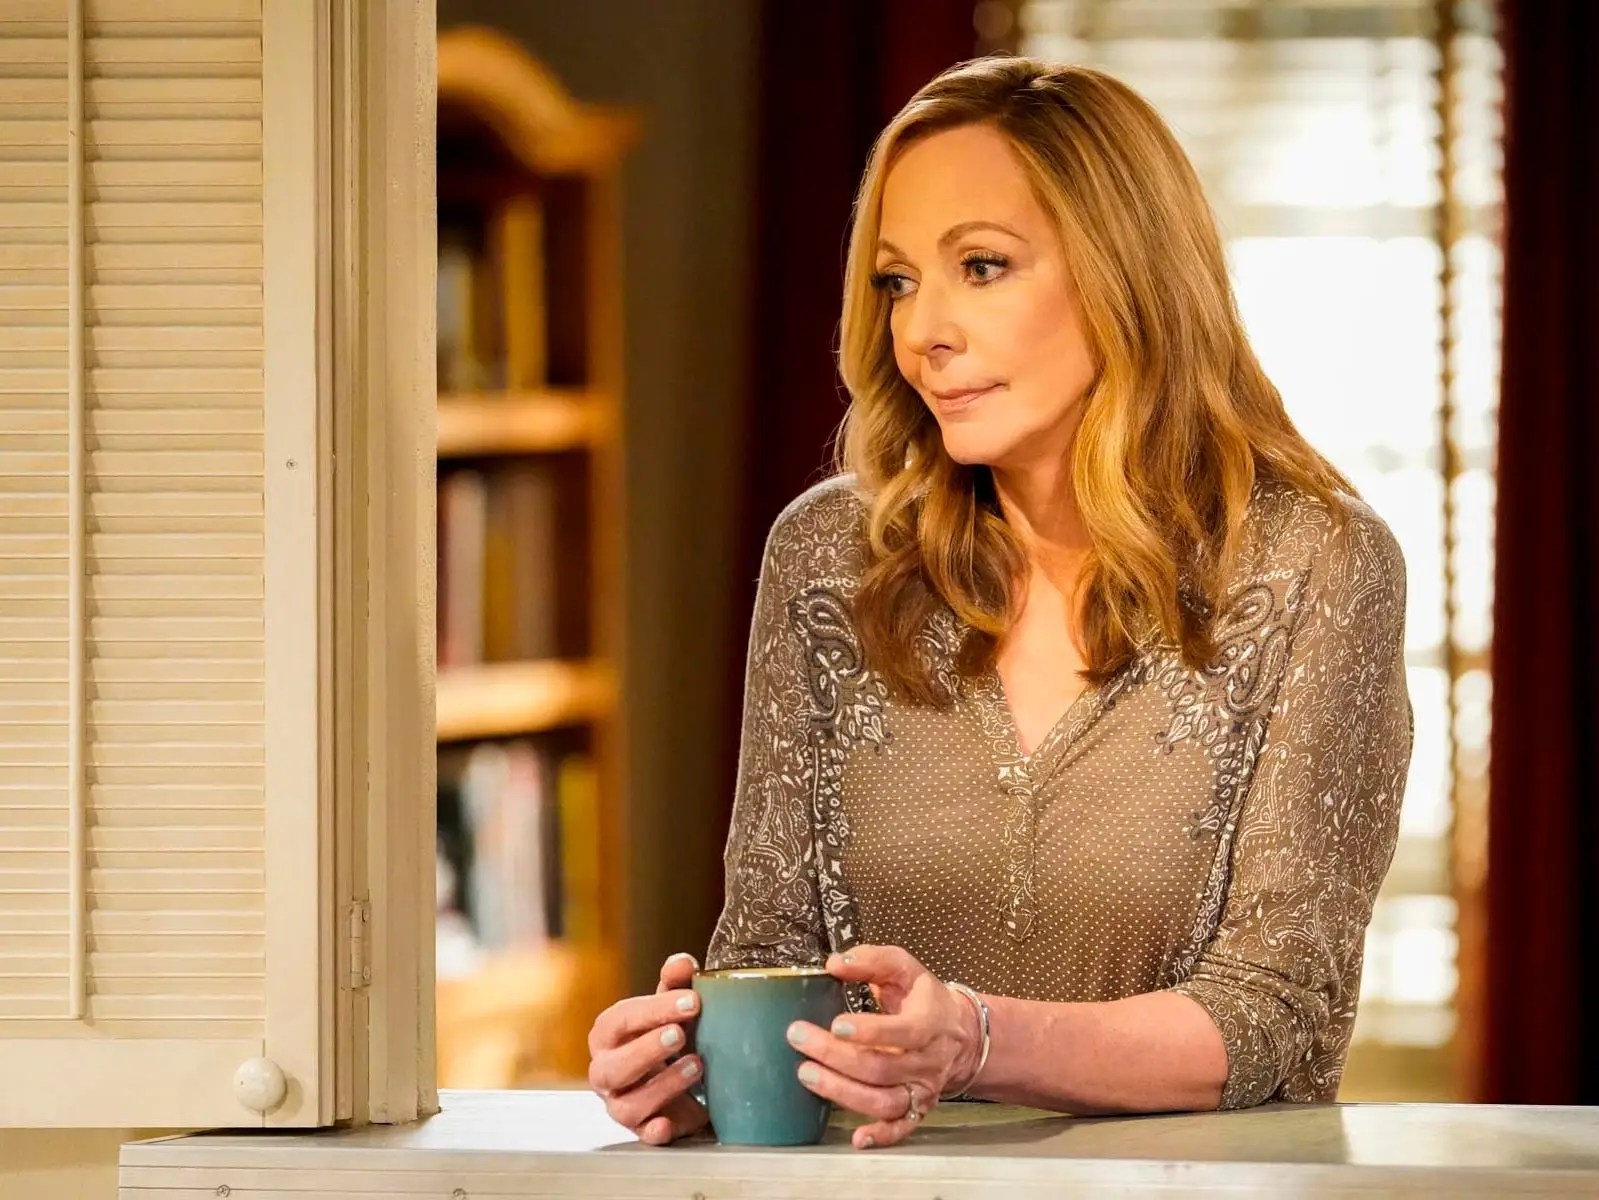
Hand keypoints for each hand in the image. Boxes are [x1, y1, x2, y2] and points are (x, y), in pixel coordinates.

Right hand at [586, 951, 709, 1144]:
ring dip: (663, 1085)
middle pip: (613, 1067)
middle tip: (681, 1033)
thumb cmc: (666, 1033)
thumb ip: (675, 982)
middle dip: (647, 1050)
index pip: (620, 1020)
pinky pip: (642, 1136)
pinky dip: (654, 1131)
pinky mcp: (642, 1130)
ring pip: (627, 1105)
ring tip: (697, 1066)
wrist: (675, 1076)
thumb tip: (682, 962)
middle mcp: (606, 1072)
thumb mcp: (670, 1005)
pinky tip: (669, 1122)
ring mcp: (620, 1104)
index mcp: (609, 1035)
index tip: (691, 1000)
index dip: (654, 1010)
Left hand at [786, 944, 979, 1149]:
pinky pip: (901, 1129)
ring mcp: (924, 1089)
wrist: (958, 1032)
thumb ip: (872, 961)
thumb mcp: (903, 968)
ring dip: (843, 1092)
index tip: (835, 1024)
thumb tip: (835, 964)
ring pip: (885, 1101)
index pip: (904, 1032)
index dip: (870, 1032)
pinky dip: (880, 1137)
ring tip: (807, 1074)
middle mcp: (929, 1061)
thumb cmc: (922, 997)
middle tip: (800, 1039)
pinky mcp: (918, 1109)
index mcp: (930, 1022)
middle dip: (836, 1057)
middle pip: (882, 1068)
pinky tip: (856, 1138)